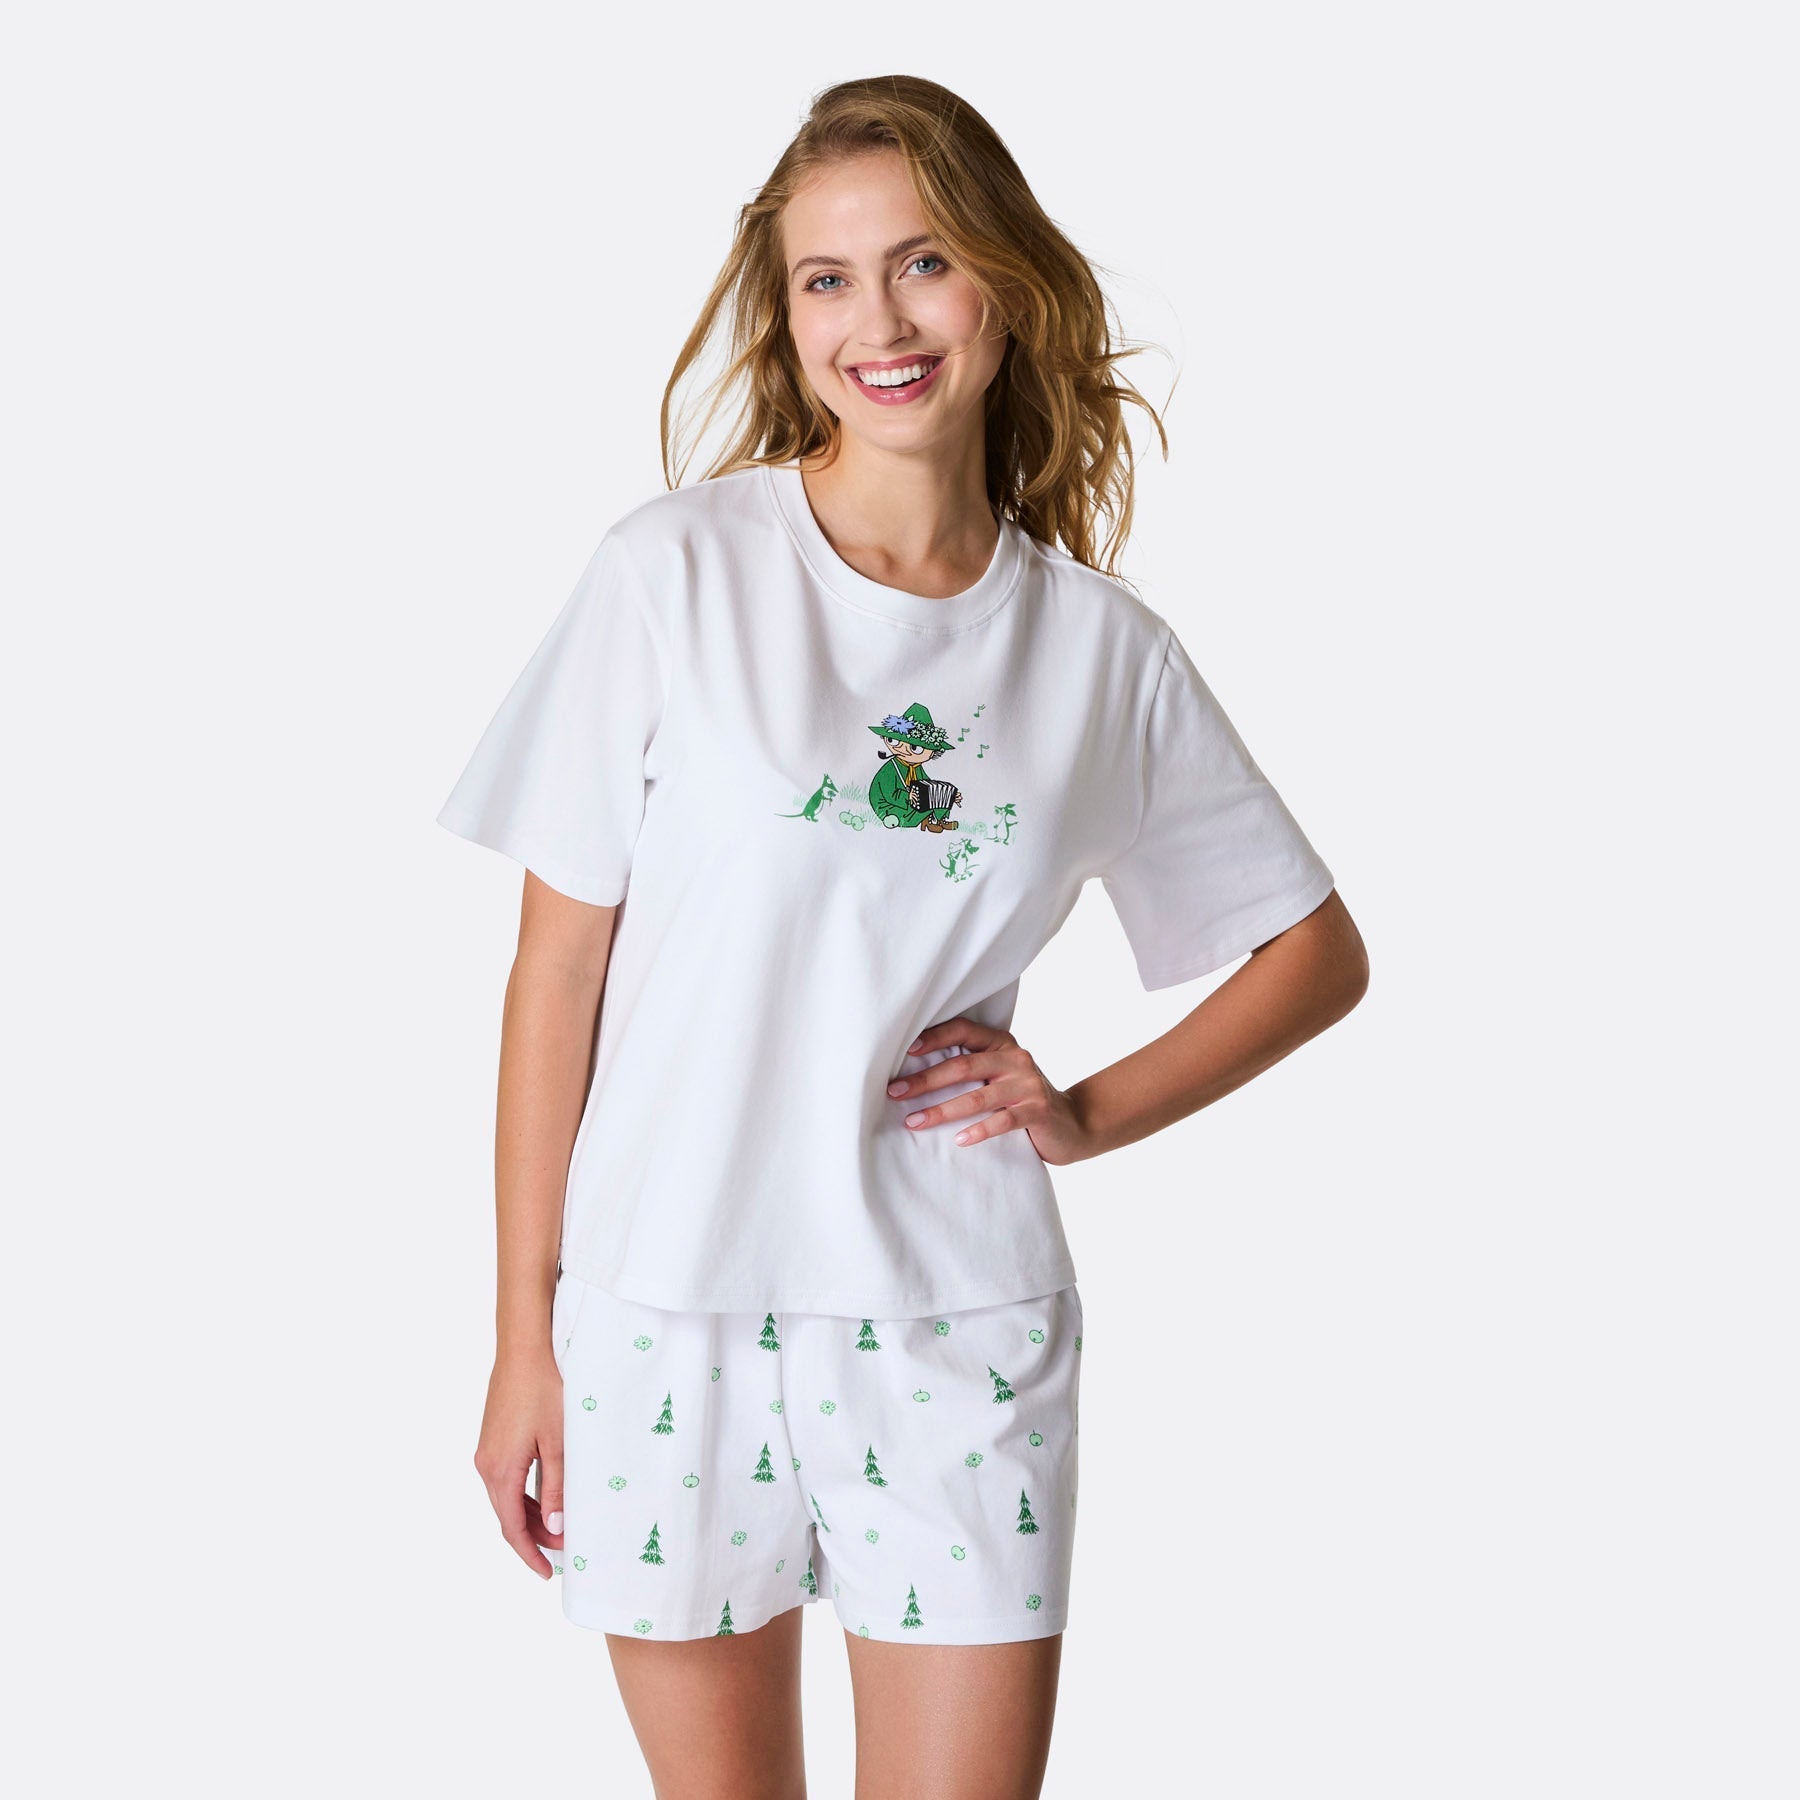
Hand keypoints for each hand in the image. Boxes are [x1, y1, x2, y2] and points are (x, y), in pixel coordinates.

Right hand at [473, 1350, 563, 1579]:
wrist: (525, 1346)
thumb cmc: (544, 1388)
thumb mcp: (559, 1441)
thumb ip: (557, 1487)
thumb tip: (556, 1527)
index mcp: (500, 1470)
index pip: (512, 1527)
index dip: (529, 1553)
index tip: (547, 1572)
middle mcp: (486, 1464)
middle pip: (508, 1514)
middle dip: (535, 1536)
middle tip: (564, 1549)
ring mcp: (488, 1449)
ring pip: (508, 1496)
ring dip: (531, 1514)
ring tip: (560, 1524)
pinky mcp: (494, 1436)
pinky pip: (508, 1476)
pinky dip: (526, 1492)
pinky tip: (546, 1493)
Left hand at [886, 1016, 1095, 1166]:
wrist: (1072, 1123)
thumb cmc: (1022, 1099)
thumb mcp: (999, 1076)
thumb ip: (971, 1068)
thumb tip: (913, 1074)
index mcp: (1001, 1043)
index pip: (963, 1030)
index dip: (933, 1037)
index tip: (903, 1052)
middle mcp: (1016, 1058)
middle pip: (963, 1065)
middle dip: (925, 1080)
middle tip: (895, 1092)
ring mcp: (1029, 1084)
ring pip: (979, 1097)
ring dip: (942, 1110)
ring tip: (914, 1122)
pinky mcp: (1039, 1111)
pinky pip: (1003, 1121)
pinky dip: (979, 1131)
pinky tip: (958, 1140)